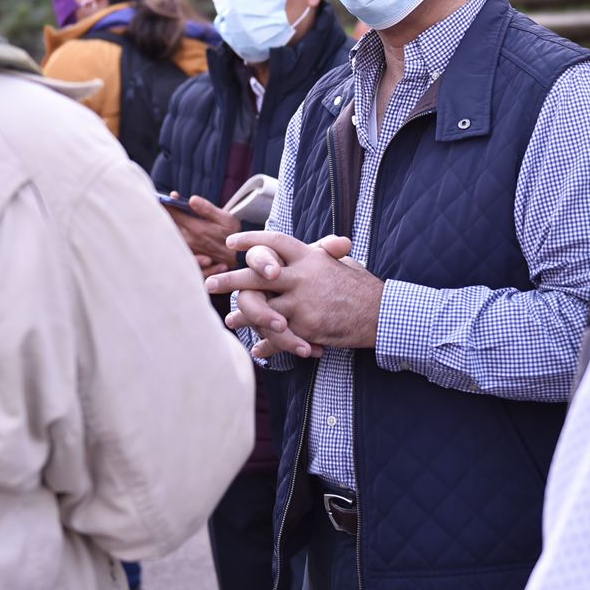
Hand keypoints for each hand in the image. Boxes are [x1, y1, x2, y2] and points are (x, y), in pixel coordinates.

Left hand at [164, 193, 238, 275]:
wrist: (238, 258)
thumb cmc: (232, 235)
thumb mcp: (225, 218)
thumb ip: (207, 208)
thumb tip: (191, 199)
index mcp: (196, 228)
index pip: (173, 213)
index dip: (167, 203)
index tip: (165, 196)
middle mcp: (188, 240)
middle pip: (168, 224)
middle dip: (164, 213)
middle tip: (162, 204)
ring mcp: (187, 249)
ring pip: (170, 233)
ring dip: (168, 224)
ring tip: (165, 215)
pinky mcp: (188, 256)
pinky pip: (174, 243)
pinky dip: (171, 235)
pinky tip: (173, 230)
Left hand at [209, 232, 381, 351]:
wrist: (380, 313)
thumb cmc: (361, 287)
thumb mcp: (341, 263)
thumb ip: (323, 255)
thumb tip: (320, 246)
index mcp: (308, 256)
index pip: (274, 242)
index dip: (252, 240)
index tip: (232, 242)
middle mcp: (301, 276)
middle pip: (255, 275)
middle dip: (230, 280)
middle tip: (209, 283)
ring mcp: (301, 302)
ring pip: (261, 308)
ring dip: (243, 316)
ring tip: (230, 321)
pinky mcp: (306, 326)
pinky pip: (277, 336)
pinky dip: (266, 345)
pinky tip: (258, 349)